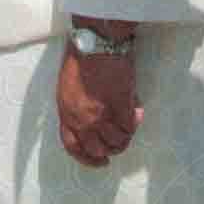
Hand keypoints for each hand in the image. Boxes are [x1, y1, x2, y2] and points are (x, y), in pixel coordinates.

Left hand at [54, 36, 143, 165]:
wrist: (96, 42)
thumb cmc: (81, 56)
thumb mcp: (68, 85)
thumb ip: (77, 105)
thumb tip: (96, 118)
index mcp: (66, 112)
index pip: (72, 146)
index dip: (86, 158)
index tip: (100, 161)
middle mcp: (81, 119)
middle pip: (96, 149)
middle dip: (110, 149)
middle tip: (120, 143)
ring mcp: (100, 115)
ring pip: (116, 142)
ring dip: (125, 136)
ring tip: (130, 125)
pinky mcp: (119, 106)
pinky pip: (130, 126)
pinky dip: (136, 121)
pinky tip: (138, 111)